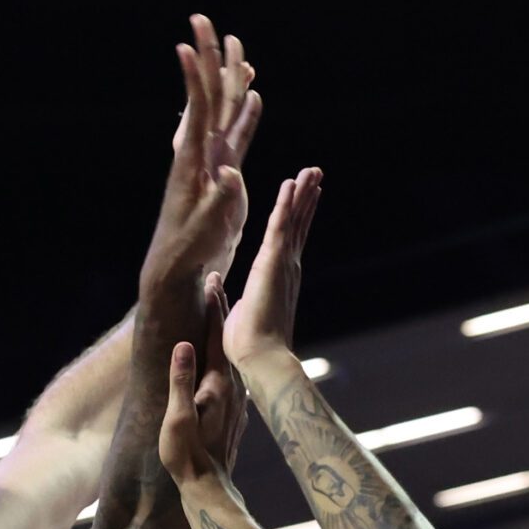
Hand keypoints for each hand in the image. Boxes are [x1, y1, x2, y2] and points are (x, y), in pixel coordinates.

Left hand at [140, 16, 258, 297]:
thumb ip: (219, 199)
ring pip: (225, 109)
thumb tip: (229, 171)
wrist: (180, 267)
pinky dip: (245, 114)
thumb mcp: (206, 226)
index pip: (196, 110)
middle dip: (208, 58)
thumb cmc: (188, 249)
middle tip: (203, 20)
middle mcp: (202, 152)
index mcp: (194, 160)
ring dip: (229, 76)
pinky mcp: (225, 174)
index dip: (194, 78)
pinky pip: (237, 135)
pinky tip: (252, 96)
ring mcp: (214, 160)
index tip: (185, 45)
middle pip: (209, 95)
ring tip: (234, 46)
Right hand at [158, 281, 250, 490]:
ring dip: (224, 330)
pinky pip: (230, 370)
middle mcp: (233, 387)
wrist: (209, 488)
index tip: (210, 279)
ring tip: (219, 308)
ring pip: (231, 354)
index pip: (215, 336)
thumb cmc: (187, 457)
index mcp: (218, 384)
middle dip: (220, 309)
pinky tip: (223, 353)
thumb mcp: (176, 419)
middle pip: (226, 339)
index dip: (212, 306)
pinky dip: (226, 353)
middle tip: (215, 280)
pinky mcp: (233, 410)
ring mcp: (236, 399)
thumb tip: (183, 345)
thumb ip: (180, 380)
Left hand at [220, 169, 322, 371]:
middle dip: (306, 199)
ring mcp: (282, 263)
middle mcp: (286, 267)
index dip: (296, 217)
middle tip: (316, 175)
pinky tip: (291, 184)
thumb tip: (213, 280)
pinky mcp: (273, 263)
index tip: (303, 197)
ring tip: (312, 171)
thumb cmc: (248, 344)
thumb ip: (224, 293)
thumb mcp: (233, 310)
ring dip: (302, 193)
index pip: (289, 239)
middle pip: (298, 224)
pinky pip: (281, 226)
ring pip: (294, 220)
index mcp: (277, 277)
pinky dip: (287, 204)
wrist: (260, 358)